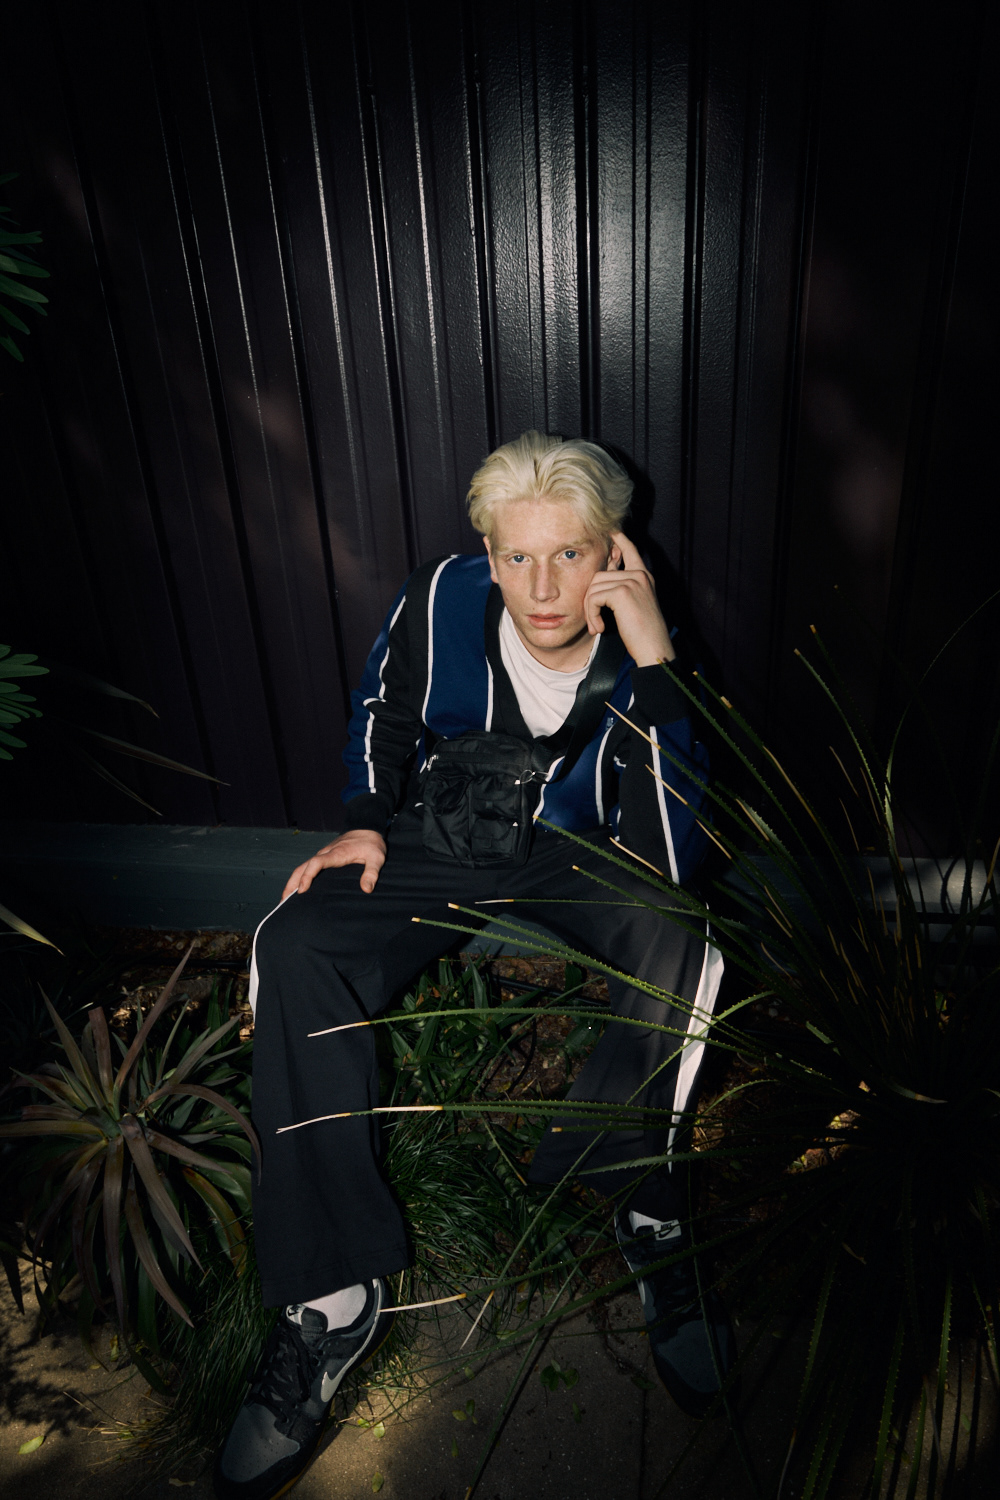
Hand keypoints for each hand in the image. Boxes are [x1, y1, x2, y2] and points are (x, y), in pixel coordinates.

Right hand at [282, 829, 386, 898]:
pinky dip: (299, 878)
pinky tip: (298, 890)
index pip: (316, 863)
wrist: (367, 828)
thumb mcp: (377, 858)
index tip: (302, 889)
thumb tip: (366, 889)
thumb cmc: (372, 844)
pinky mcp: (324, 857)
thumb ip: (372, 873)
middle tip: (284, 902)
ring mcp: (323, 855)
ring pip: (302, 867)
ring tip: (285, 900)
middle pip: (302, 867)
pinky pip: (308, 867)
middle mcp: (326, 853)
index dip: (308, 876)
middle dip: (292, 883)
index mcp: (337, 853)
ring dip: (292, 882)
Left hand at [584, 532, 675, 665]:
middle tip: (593, 621)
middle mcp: (640, 575)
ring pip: (593, 587)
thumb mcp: (633, 607)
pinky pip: (594, 598)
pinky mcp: (623, 592)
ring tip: (597, 627)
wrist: (654, 649)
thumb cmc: (643, 634)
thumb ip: (620, 591)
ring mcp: (633, 581)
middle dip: (589, 599)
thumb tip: (599, 581)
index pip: (630, 550)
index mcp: (644, 577)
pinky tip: (600, 628)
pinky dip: (592, 615)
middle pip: (598, 575)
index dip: (619, 539)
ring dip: (589, 610)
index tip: (611, 529)